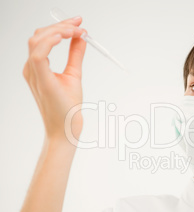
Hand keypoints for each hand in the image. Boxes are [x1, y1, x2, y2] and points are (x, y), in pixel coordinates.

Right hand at [23, 16, 86, 142]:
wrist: (66, 128)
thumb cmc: (67, 106)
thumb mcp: (74, 73)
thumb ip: (75, 54)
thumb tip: (82, 37)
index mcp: (37, 67)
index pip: (44, 38)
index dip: (60, 26)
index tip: (78, 22)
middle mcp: (32, 68)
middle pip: (39, 36)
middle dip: (60, 25)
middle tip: (79, 23)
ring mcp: (34, 74)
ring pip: (37, 40)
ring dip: (58, 31)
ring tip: (76, 31)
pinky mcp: (41, 80)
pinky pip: (39, 54)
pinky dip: (50, 42)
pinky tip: (64, 37)